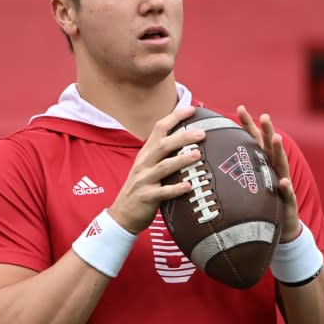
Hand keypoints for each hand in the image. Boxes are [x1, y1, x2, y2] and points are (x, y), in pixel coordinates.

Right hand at [109, 106, 206, 233]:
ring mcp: (144, 180)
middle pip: (163, 145)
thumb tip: (187, 140)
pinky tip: (189, 186)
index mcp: (145, 154)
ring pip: (163, 167)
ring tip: (198, 155)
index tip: (191, 108)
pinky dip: (176, 188)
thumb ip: (163, 154)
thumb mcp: (147, 167)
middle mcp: (143, 164)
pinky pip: (163, 192)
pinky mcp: (147, 197)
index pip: (159, 129)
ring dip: (181, 160)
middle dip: (182, 137)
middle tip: (201, 133)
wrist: (122, 214)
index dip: (175, 117)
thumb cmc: (141, 188)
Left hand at [236, 105, 301, 241]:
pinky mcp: (287, 201)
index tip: (240, 108)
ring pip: (281, 165)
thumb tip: (207, 160)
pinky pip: (287, 194)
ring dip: (279, 151)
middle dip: (268, 130)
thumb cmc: (260, 202)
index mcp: (262, 163)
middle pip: (270, 147)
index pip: (254, 140)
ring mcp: (283, 183)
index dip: (248, 125)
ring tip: (276, 139)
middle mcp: (274, 169)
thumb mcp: (245, 184)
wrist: (278, 227)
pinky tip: (283, 182)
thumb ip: (232, 171)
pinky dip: (285, 187)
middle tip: (264, 116)